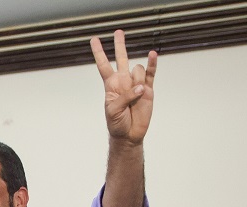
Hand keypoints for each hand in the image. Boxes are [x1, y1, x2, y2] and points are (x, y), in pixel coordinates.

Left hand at [90, 30, 156, 144]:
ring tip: (136, 95)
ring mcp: (136, 84)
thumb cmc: (116, 123)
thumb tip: (140, 87)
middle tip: (118, 32)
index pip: (103, 65)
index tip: (94, 40)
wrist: (129, 135)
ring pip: (137, 70)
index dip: (99, 53)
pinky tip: (152, 55)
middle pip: (121, 59)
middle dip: (119, 45)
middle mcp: (123, 81)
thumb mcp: (113, 110)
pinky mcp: (148, 89)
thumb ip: (125, 97)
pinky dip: (152, 64)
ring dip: (137, 79)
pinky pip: (150, 73)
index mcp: (111, 85)